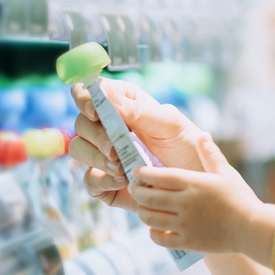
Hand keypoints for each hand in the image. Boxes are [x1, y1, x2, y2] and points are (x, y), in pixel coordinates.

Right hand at [68, 78, 205, 210]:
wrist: (196, 183)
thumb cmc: (186, 146)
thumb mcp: (169, 124)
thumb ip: (138, 111)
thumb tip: (105, 95)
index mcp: (123, 104)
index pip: (89, 91)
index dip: (84, 97)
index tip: (95, 111)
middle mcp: (108, 127)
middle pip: (81, 123)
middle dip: (96, 135)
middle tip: (115, 149)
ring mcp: (103, 155)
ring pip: (79, 150)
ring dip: (97, 158)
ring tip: (122, 167)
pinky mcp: (104, 182)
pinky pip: (89, 180)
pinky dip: (103, 180)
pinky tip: (123, 181)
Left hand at [129, 135, 274, 263]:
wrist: (252, 228)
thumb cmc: (240, 198)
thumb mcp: (226, 172)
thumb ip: (210, 154)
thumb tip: (203, 134)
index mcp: (193, 184)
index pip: (157, 175)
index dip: (142, 172)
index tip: (136, 171)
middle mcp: (185, 203)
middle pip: (147, 196)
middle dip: (136, 190)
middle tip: (134, 187)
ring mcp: (184, 224)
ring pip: (149, 218)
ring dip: (142, 211)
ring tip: (144, 206)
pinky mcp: (187, 242)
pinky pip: (159, 238)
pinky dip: (153, 232)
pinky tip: (156, 227)